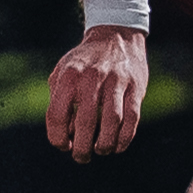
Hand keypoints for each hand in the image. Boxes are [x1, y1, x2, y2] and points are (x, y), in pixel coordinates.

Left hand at [43, 24, 148, 158]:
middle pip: (85, 122)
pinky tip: (118, 146)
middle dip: (82, 148)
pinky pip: (132, 118)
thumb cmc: (84, 62)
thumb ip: (58, 102)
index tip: (63, 146)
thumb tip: (66, 136)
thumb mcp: (63, 74)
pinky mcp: (135, 86)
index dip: (58, 137)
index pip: (56, 115)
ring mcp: (116, 81)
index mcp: (68, 76)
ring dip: (105, 144)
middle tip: (81, 157)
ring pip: (112, 122)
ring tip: (101, 150)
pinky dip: (125, 137)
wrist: (115, 35)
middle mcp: (91, 78)